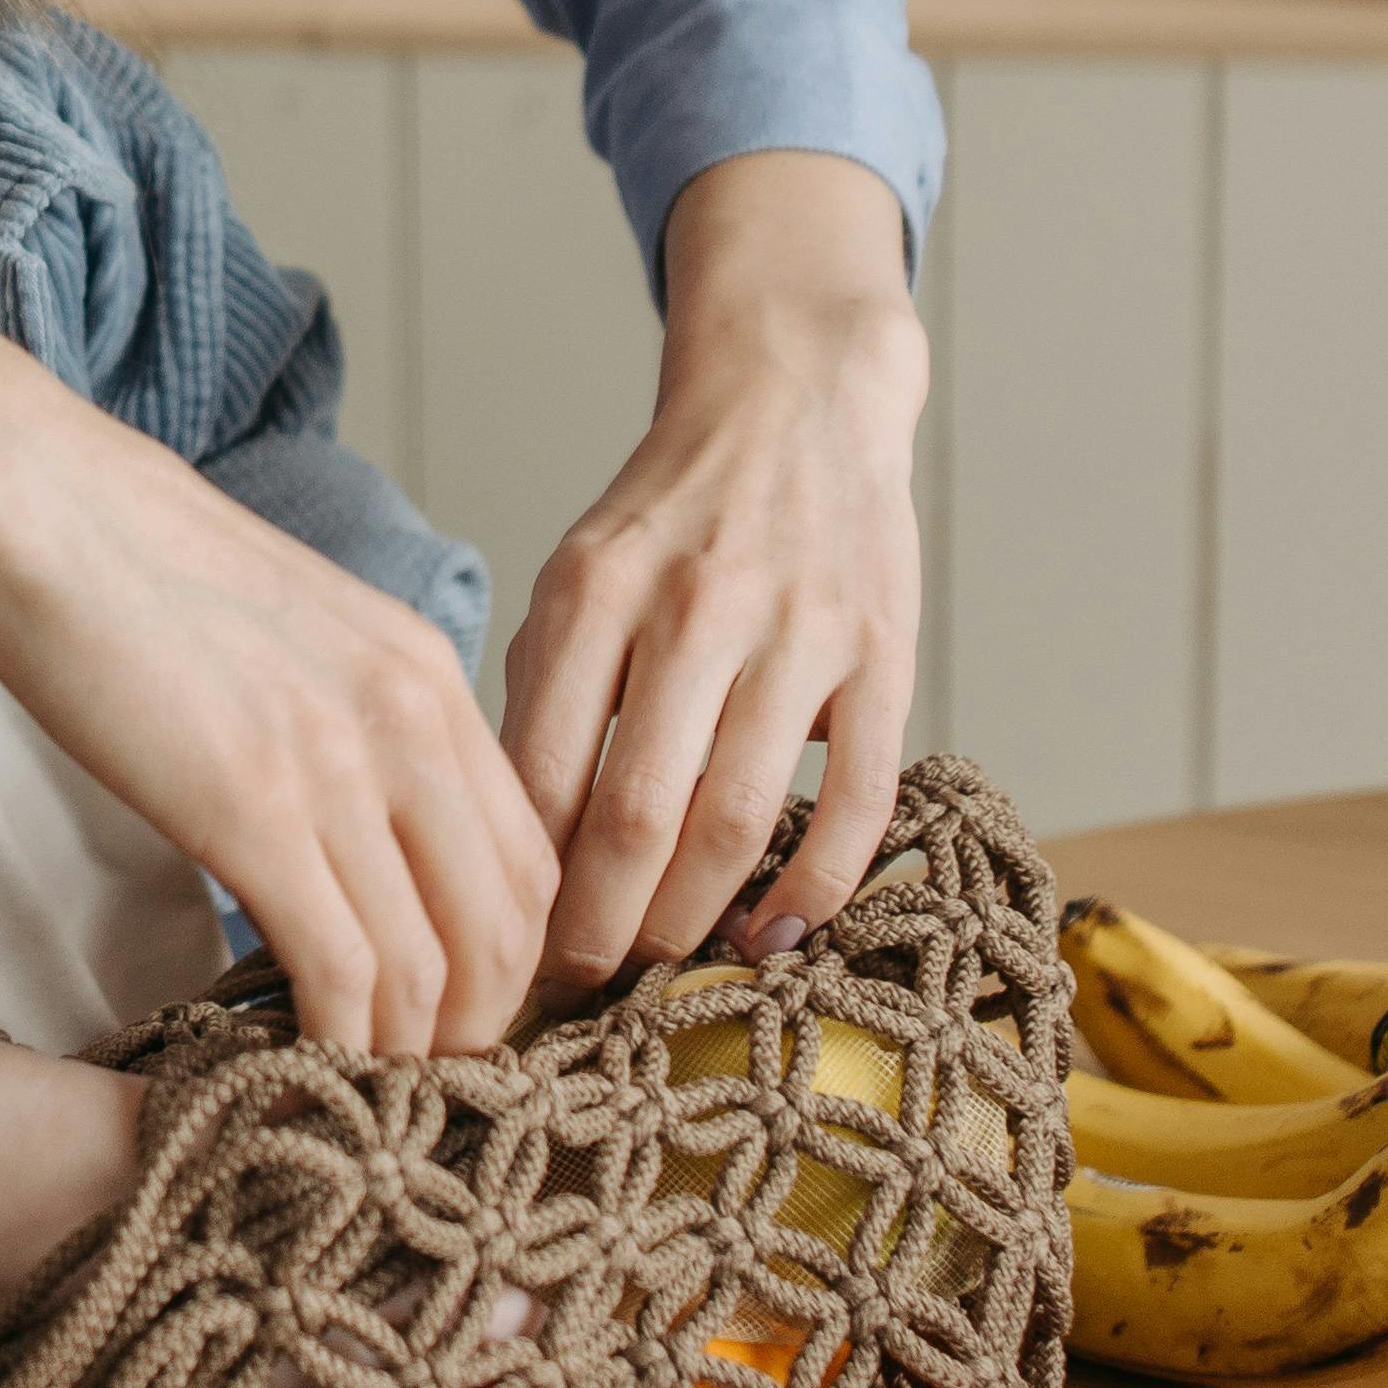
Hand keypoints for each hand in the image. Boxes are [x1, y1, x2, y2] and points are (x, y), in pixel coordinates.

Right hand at [0, 384, 556, 1060]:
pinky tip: (303, 1071)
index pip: (529, 856)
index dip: (509, 962)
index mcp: (426, 676)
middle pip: (509, 926)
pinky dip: (339, 1048)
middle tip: (423, 1084)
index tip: (457, 1016)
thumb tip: (348, 827)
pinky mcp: (253, 812)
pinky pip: (344, 974)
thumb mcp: (289, 634)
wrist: (32, 502)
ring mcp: (339, 768)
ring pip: (437, 968)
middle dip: (477, 1028)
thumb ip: (344, 723)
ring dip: (409, 1056)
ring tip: (364, 1097)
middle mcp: (412, 721)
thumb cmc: (127, 567)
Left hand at [499, 153, 925, 995]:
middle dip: (596, 930)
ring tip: (659, 967)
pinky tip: (775, 935)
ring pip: (737, 823)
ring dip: (693, 923)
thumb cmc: (671, 515)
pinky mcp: (883, 653)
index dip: (519, 884)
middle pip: (635, 818)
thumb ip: (545, 696)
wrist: (796, 400)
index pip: (540, 774)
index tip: (503, 945)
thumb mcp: (578, 577)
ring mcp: (798, 632)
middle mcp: (695, 608)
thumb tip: (511, 852)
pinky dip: (816, 890)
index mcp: (596, 591)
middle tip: (575, 987)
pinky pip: (856, 803)